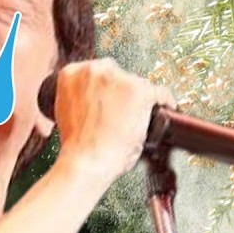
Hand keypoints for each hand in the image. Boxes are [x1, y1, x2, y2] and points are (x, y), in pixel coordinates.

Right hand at [51, 59, 174, 177]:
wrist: (86, 162)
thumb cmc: (78, 145)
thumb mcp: (67, 110)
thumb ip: (81, 97)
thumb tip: (96, 99)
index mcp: (72, 73)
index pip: (98, 72)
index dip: (106, 88)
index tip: (111, 96)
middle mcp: (96, 70)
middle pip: (119, 74)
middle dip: (122, 92)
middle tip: (122, 111)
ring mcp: (120, 79)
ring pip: (139, 83)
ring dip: (139, 99)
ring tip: (135, 119)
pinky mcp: (141, 92)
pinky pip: (161, 93)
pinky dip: (166, 102)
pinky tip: (165, 109)